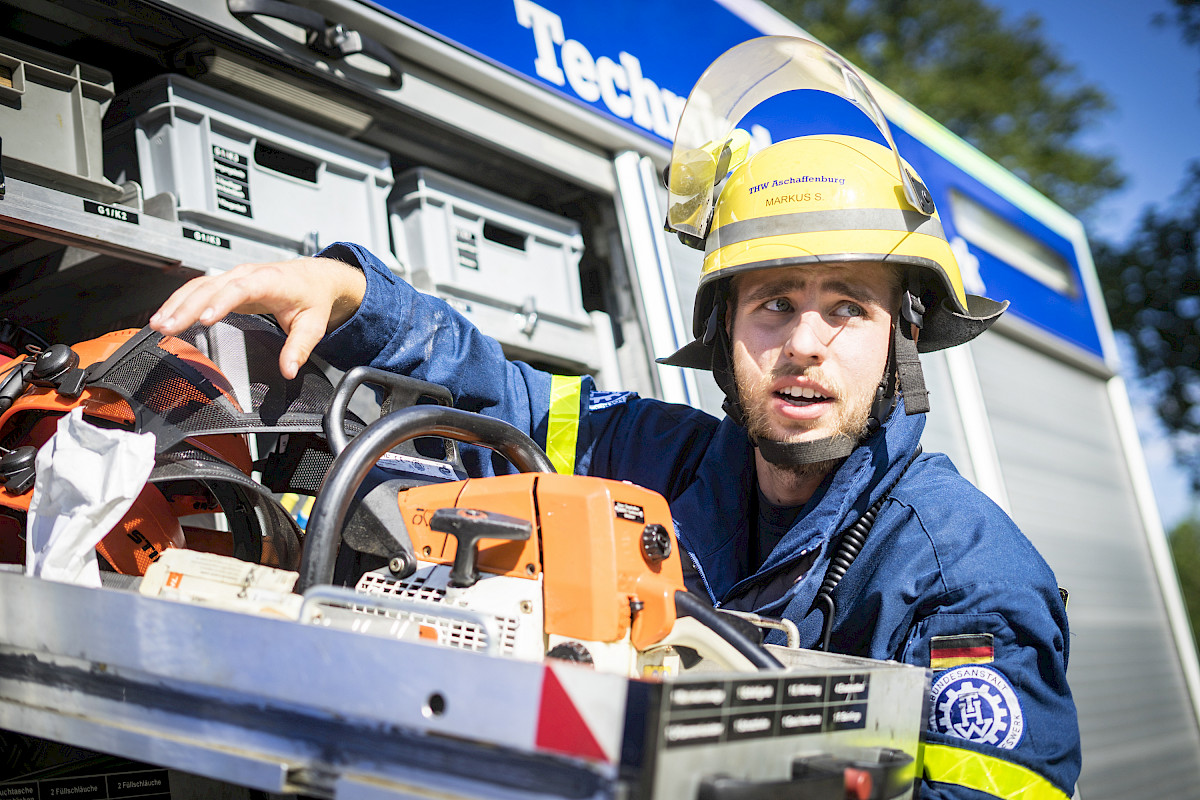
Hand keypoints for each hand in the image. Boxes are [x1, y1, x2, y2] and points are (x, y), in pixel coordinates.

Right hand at [149, 257, 366, 378]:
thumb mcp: (312, 325)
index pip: (240, 289)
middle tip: (167, 328)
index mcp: (270, 281)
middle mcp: (247, 275)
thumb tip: (288, 369)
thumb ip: (299, 348)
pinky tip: (165, 316)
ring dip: (176, 304)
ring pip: (199, 286)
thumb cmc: (312, 297)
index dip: (220, 303)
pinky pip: (198, 288)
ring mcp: (234, 276)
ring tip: (158, 325)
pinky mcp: (226, 283)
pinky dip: (179, 301)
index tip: (204, 320)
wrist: (315, 277)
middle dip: (186, 307)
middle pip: (211, 287)